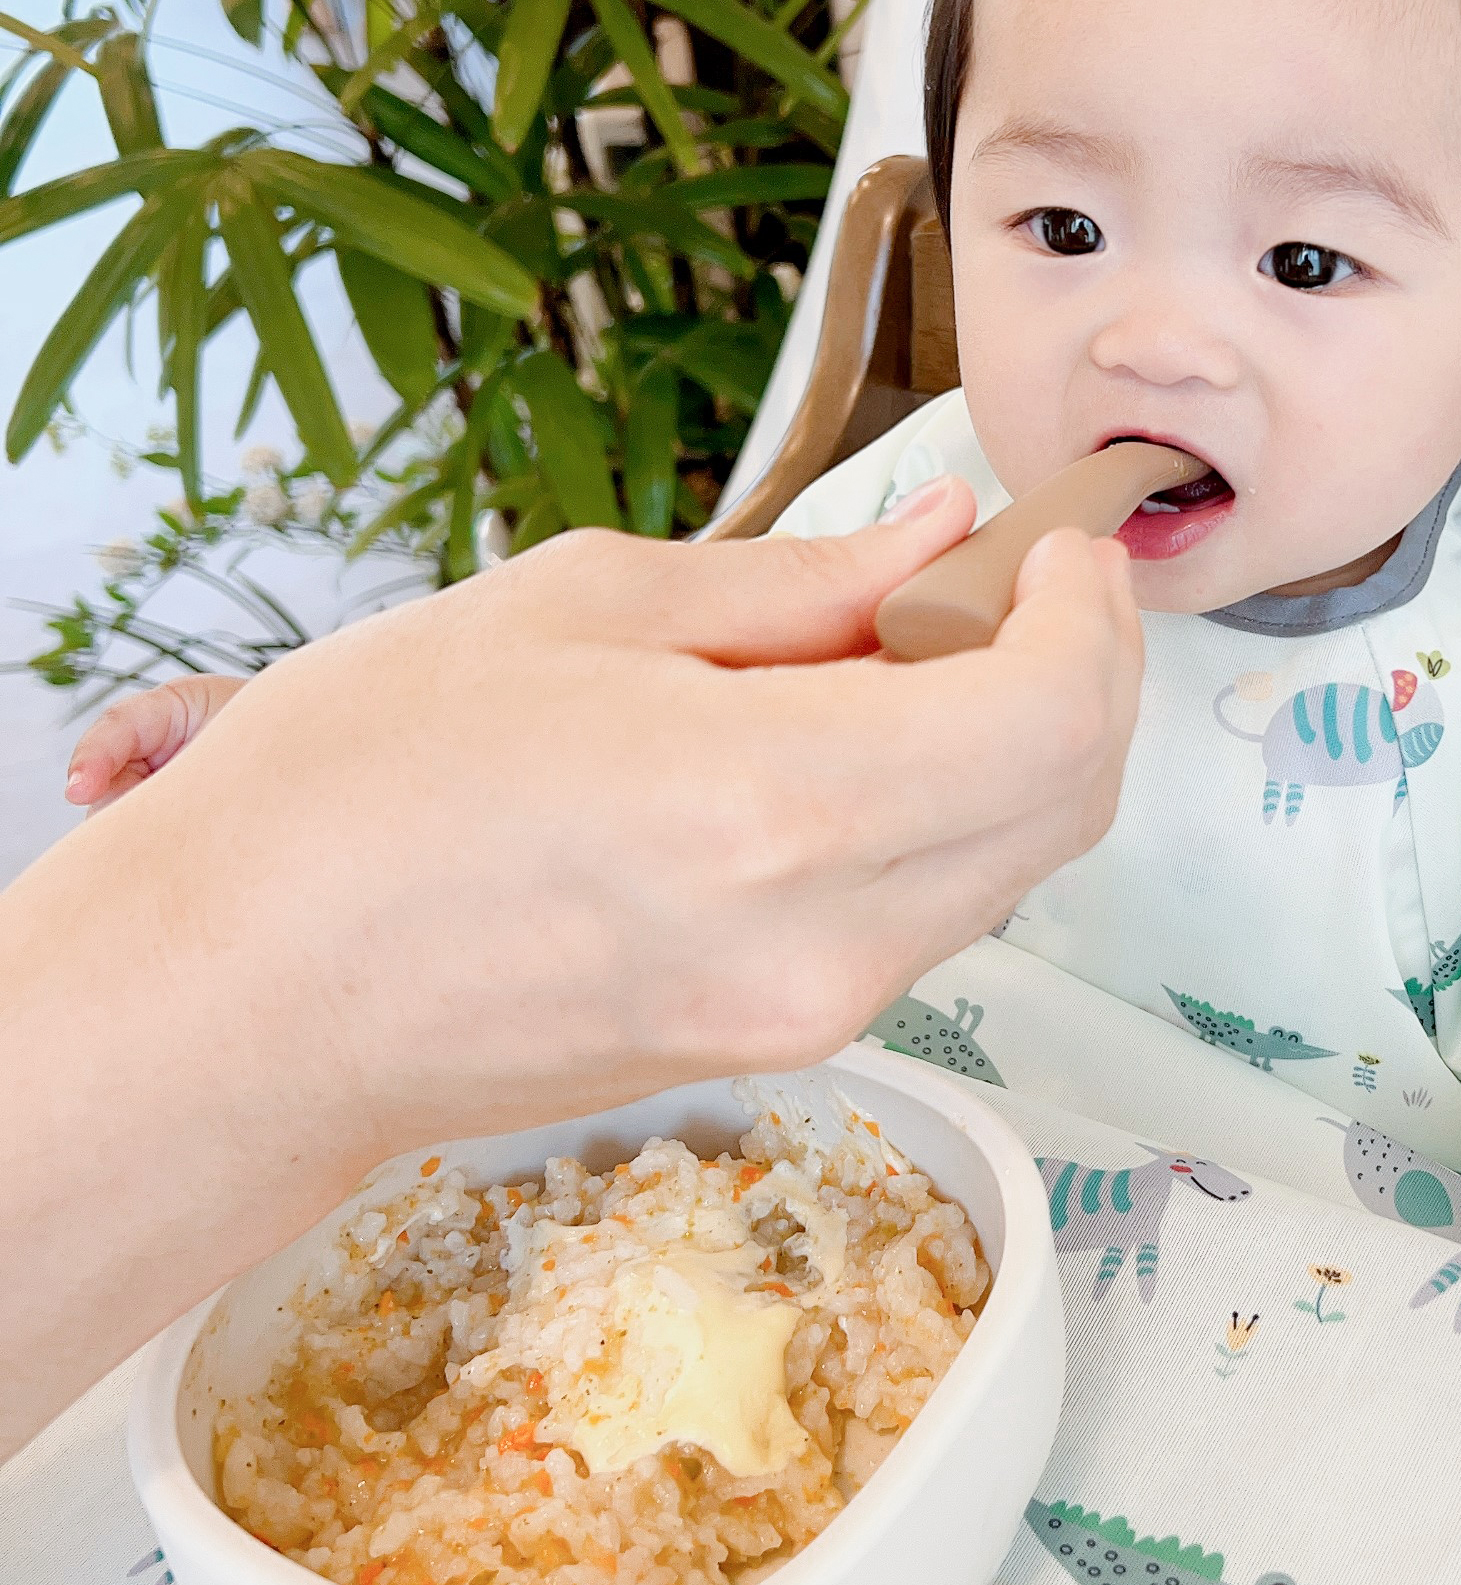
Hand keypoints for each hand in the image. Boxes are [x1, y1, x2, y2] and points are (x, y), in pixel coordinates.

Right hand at [0, 481, 1142, 1455]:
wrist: (244, 1002)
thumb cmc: (356, 795)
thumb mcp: (580, 610)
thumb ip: (799, 583)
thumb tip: (933, 540)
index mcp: (781, 807)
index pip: (1053, 719)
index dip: (1092, 617)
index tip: (1062, 548)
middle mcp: (826, 941)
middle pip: (1064, 806)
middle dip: (1076, 676)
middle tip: (1010, 583)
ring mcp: (811, 1014)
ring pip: (1004, 866)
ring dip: (1005, 748)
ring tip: (901, 654)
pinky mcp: (783, 1044)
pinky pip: (922, 915)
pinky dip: (934, 818)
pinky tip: (845, 748)